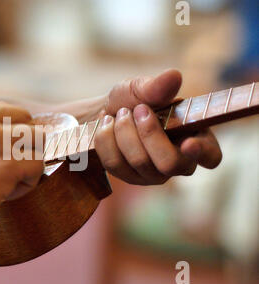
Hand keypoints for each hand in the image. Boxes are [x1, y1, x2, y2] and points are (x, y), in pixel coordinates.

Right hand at [0, 101, 43, 240]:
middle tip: (7, 167)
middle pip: (26, 121)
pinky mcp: (8, 163)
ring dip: (27, 162)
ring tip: (8, 182)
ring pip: (38, 140)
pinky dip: (28, 182)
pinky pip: (38, 165)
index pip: (6, 112)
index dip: (9, 135)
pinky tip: (6, 194)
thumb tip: (4, 140)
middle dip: (23, 145)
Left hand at [95, 69, 221, 184]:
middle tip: (137, 109)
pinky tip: (106, 125)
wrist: (103, 114)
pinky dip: (106, 139)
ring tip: (119, 114)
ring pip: (139, 162)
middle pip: (170, 163)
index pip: (210, 156)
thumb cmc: (132, 101)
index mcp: (194, 137)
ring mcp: (153, 174)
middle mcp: (177, 162)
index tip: (188, 143)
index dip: (202, 152)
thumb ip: (157, 86)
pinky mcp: (129, 177)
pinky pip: (115, 164)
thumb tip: (174, 76)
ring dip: (123, 131)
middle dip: (148, 133)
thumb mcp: (141, 89)